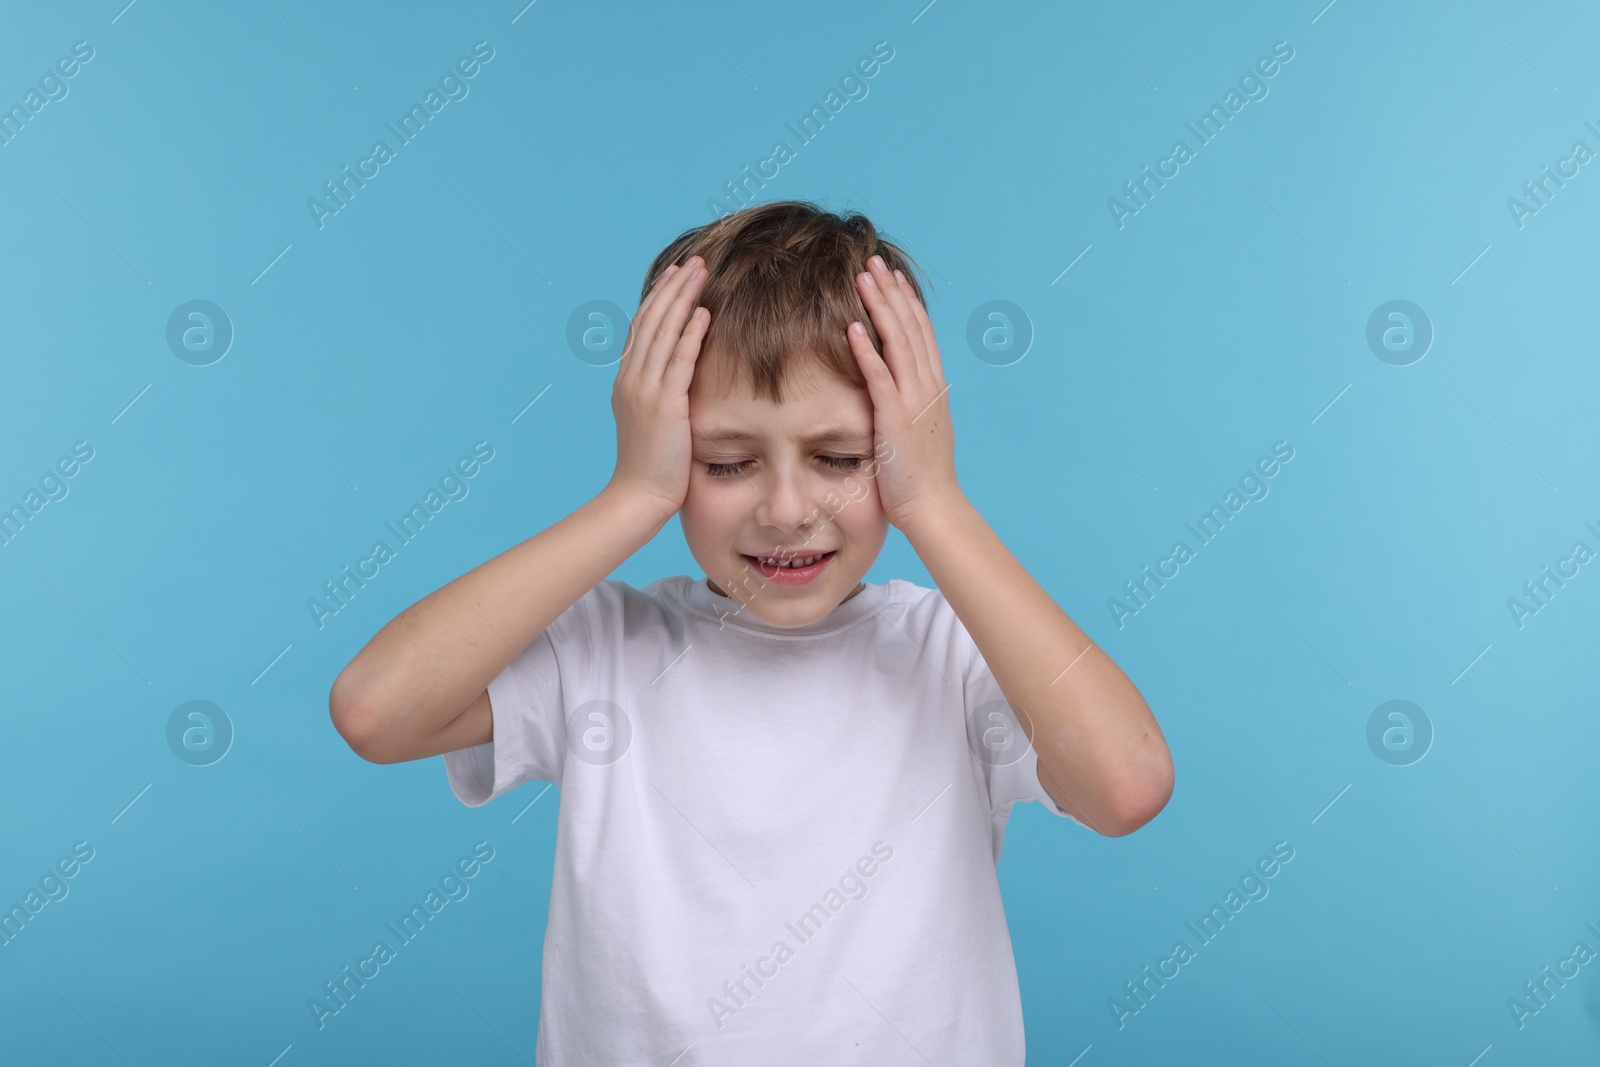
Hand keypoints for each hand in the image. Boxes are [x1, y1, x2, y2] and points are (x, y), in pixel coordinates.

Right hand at [606, 255, 710, 519]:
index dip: (659, 299)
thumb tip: (678, 382)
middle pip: (651, 321)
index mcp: (627, 382)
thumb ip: (660, 396)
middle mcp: (631, 380)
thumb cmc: (652, 468)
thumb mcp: (652, 423)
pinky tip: (703, 314)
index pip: (642, 328)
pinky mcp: (663, 406)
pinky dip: (689, 335)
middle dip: (673, 289)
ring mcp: (645, 391)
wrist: (638, 498)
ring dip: (682, 300)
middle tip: (692, 262)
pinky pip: (677, 362)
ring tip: (700, 274)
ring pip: (662, 333)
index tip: (676, 275)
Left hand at [846, 255, 961, 530]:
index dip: (906, 302)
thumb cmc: (922, 476)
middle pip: (910, 327)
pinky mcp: (896, 418)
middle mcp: (927, 386)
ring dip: (879, 307)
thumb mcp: (921, 429)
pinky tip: (854, 326)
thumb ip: (912, 404)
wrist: (933, 508)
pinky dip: (868, 349)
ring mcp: (914, 400)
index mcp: (933, 387)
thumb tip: (901, 391)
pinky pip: (879, 376)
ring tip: (863, 277)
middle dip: (891, 291)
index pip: (920, 333)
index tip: (891, 276)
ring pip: (897, 342)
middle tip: (873, 261)